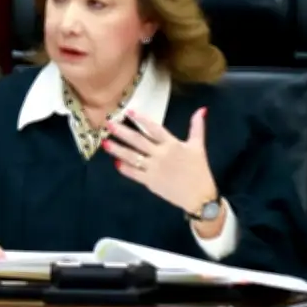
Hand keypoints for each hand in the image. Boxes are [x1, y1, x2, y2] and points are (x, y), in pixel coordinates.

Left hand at [102, 107, 218, 215]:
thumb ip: (197, 127)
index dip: (141, 119)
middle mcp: (161, 155)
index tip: (128, 111)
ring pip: (132, 157)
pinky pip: (135, 174)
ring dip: (117, 150)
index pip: (154, 128)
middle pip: (138, 141)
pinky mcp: (151, 182)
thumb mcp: (198, 146)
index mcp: (172, 144)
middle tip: (108, 123)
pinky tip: (115, 163)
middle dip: (122, 132)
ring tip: (105, 143)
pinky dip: (125, 168)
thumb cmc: (199, 170)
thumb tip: (202, 109)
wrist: (199, 197)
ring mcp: (154, 169)